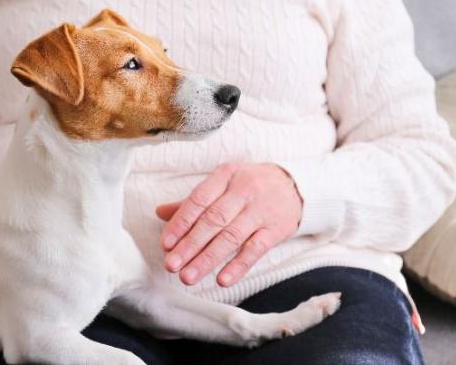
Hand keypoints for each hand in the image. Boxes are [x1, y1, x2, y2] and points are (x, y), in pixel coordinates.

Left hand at [155, 163, 302, 286]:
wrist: (295, 186)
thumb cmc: (249, 186)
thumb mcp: (223, 184)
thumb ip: (193, 201)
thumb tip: (160, 212)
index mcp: (225, 176)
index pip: (198, 200)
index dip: (180, 223)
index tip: (165, 244)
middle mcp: (243, 191)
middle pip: (213, 221)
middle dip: (189, 245)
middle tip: (171, 265)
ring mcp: (261, 210)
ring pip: (231, 237)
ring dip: (208, 259)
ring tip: (188, 276)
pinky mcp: (276, 229)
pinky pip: (255, 249)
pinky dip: (238, 266)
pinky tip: (222, 280)